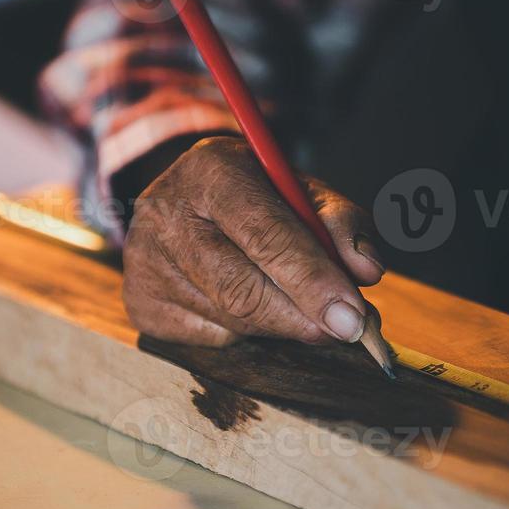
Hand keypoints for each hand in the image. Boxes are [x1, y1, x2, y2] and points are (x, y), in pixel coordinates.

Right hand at [122, 136, 384, 346]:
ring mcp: (145, 263)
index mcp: (211, 170)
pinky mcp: (140, 303)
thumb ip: (340, 223)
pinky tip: (252, 305)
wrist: (186, 201)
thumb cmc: (258, 197)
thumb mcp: (302, 191)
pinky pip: (211, 338)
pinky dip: (246, 332)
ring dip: (282, 325)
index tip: (353, 317)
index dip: (313, 281)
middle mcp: (166, 213)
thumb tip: (367, 271)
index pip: (265, 235)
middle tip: (347, 331)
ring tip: (304, 308)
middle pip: (242, 288)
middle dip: (302, 316)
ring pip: (231, 320)